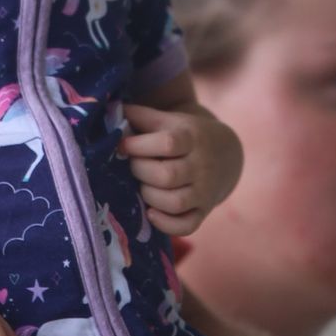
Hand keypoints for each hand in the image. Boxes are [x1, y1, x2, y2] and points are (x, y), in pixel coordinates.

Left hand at [122, 100, 242, 235]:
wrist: (226, 155)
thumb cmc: (188, 135)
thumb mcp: (171, 120)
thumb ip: (142, 116)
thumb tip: (109, 109)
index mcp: (192, 138)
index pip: (168, 143)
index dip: (139, 145)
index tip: (123, 145)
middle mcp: (201, 166)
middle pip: (168, 176)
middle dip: (141, 171)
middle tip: (132, 166)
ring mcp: (204, 192)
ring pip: (175, 203)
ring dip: (149, 196)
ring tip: (142, 186)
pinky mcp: (203, 212)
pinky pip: (186, 226)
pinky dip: (166, 224)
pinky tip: (150, 212)